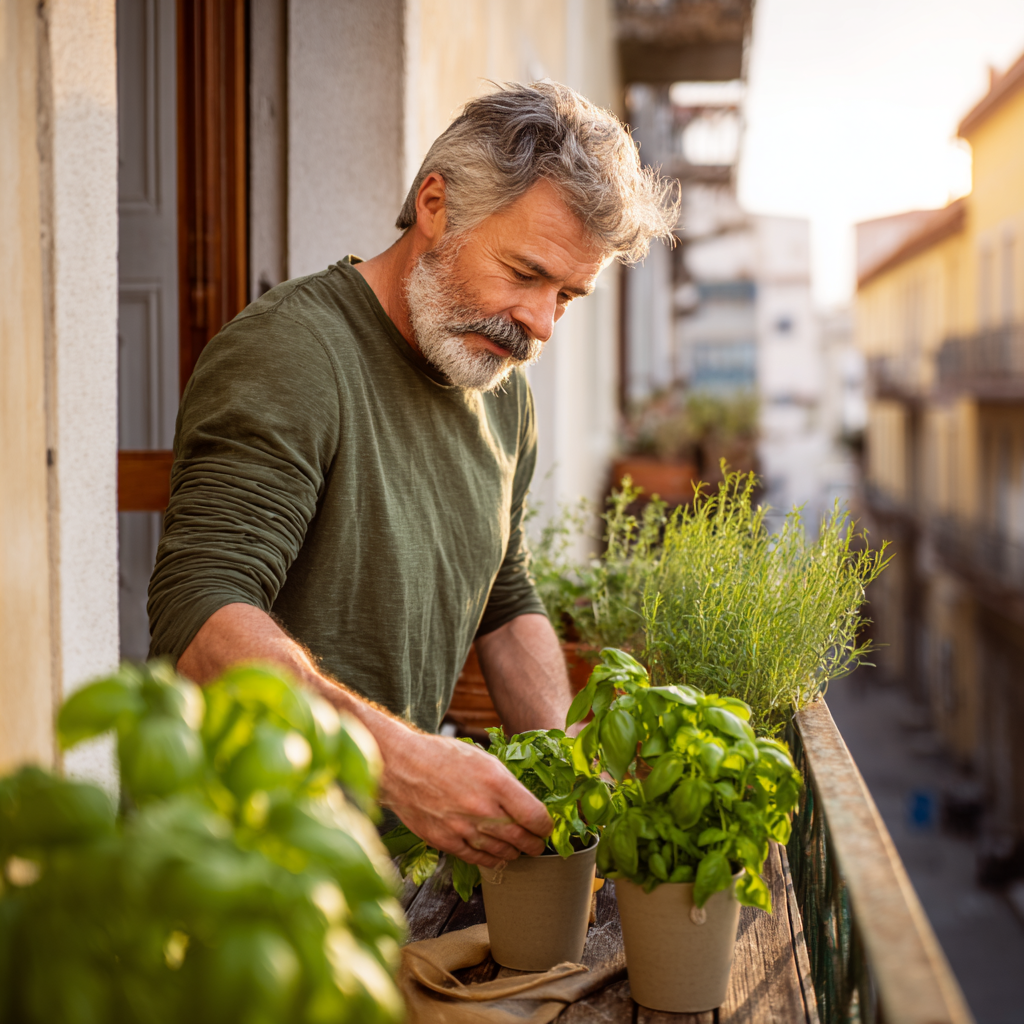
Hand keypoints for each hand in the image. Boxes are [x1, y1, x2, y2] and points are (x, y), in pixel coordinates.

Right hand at [376, 726, 551, 867]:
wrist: (401, 766)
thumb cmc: (443, 757)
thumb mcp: (483, 758)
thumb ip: (506, 782)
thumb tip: (528, 802)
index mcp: (496, 781)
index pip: (535, 816)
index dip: (546, 826)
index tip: (546, 826)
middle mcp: (482, 807)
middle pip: (522, 839)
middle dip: (535, 844)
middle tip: (538, 844)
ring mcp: (463, 828)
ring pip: (502, 852)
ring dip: (515, 852)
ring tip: (519, 849)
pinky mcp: (446, 841)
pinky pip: (478, 859)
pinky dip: (492, 860)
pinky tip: (498, 857)